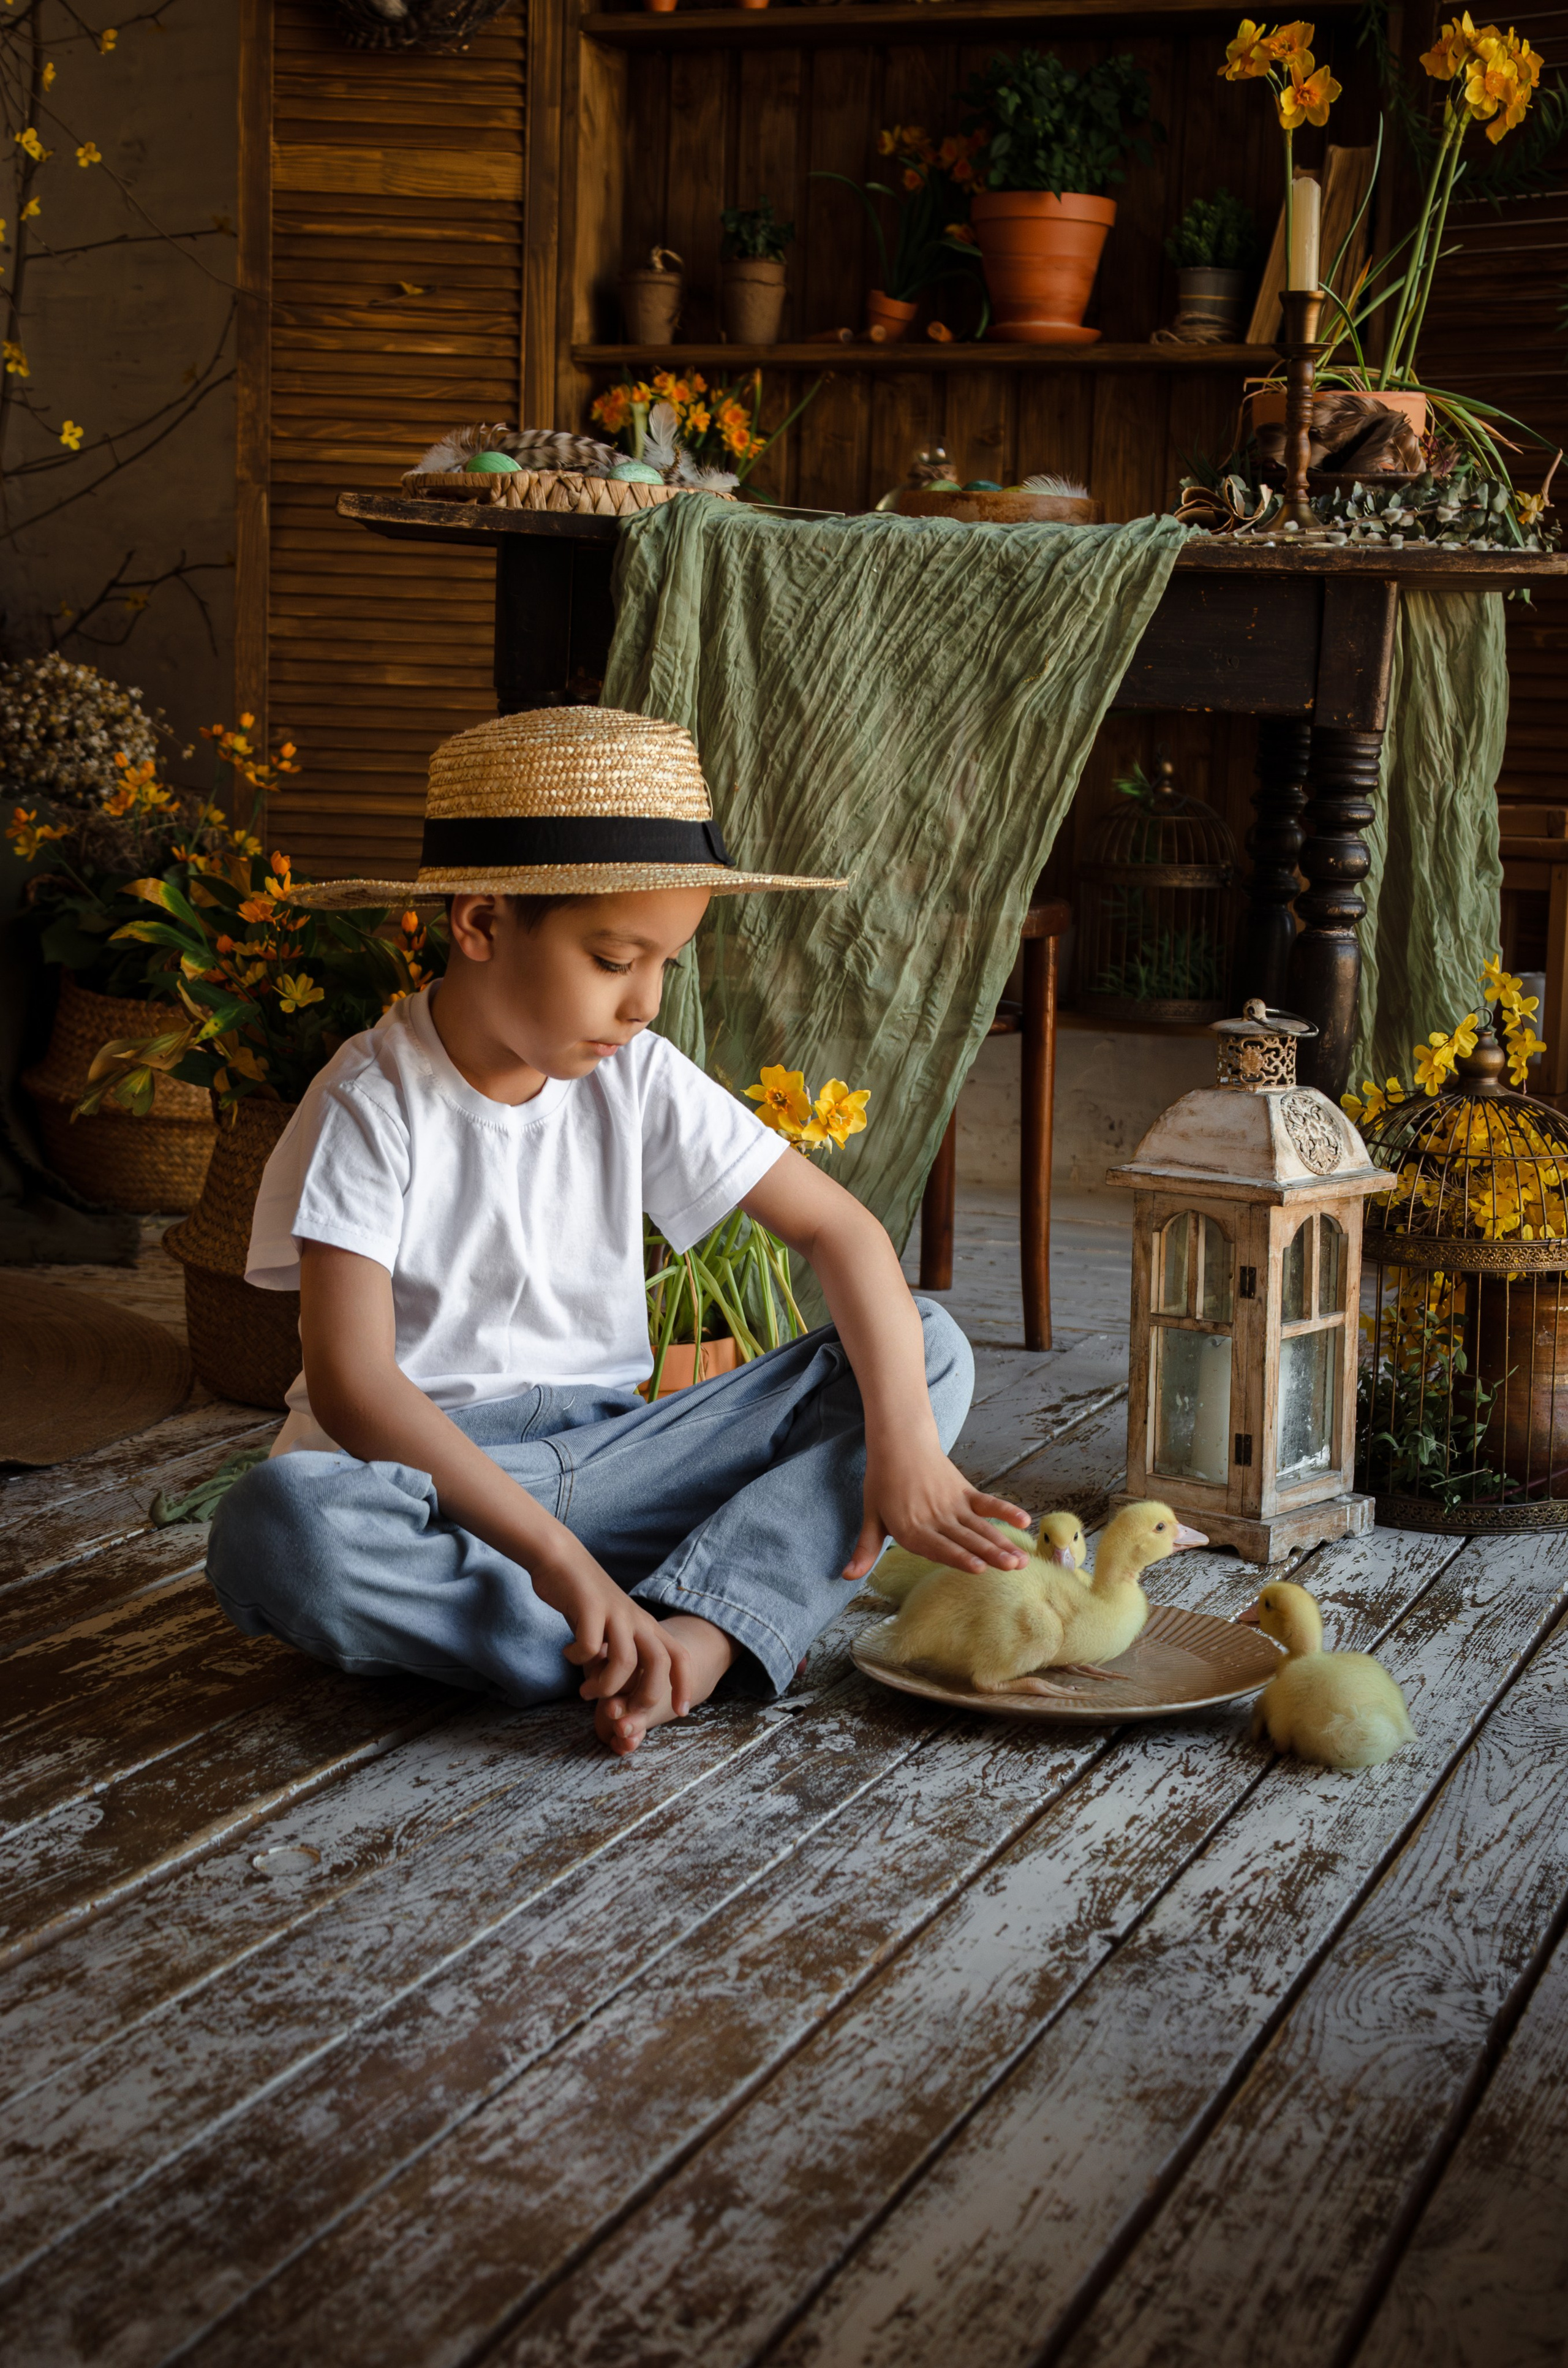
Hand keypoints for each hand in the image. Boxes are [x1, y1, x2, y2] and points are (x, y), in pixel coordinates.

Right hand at [530, 1537, 693, 1718]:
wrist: (561, 1560)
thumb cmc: (584, 1601)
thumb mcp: (610, 1629)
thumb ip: (617, 1657)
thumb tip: (616, 1694)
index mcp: (646, 1624)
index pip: (679, 1655)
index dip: (684, 1683)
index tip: (682, 1710)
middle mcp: (636, 1618)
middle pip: (659, 1662)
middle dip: (644, 1694)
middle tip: (619, 1711)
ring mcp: (614, 1612)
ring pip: (625, 1660)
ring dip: (604, 1686)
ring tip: (585, 1692)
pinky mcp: (589, 1607)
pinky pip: (590, 1647)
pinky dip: (578, 1659)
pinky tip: (568, 1654)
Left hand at [845, 1441, 1029, 1581]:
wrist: (898, 1442)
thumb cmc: (882, 1482)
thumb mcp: (871, 1517)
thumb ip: (865, 1550)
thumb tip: (846, 1576)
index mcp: (911, 1528)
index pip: (939, 1547)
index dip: (960, 1558)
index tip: (980, 1568)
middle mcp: (934, 1518)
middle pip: (966, 1539)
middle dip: (991, 1554)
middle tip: (1014, 1567)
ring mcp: (952, 1504)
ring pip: (980, 1527)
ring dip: (1002, 1542)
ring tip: (1021, 1559)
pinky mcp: (963, 1491)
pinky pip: (987, 1503)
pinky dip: (1005, 1510)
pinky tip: (1023, 1520)